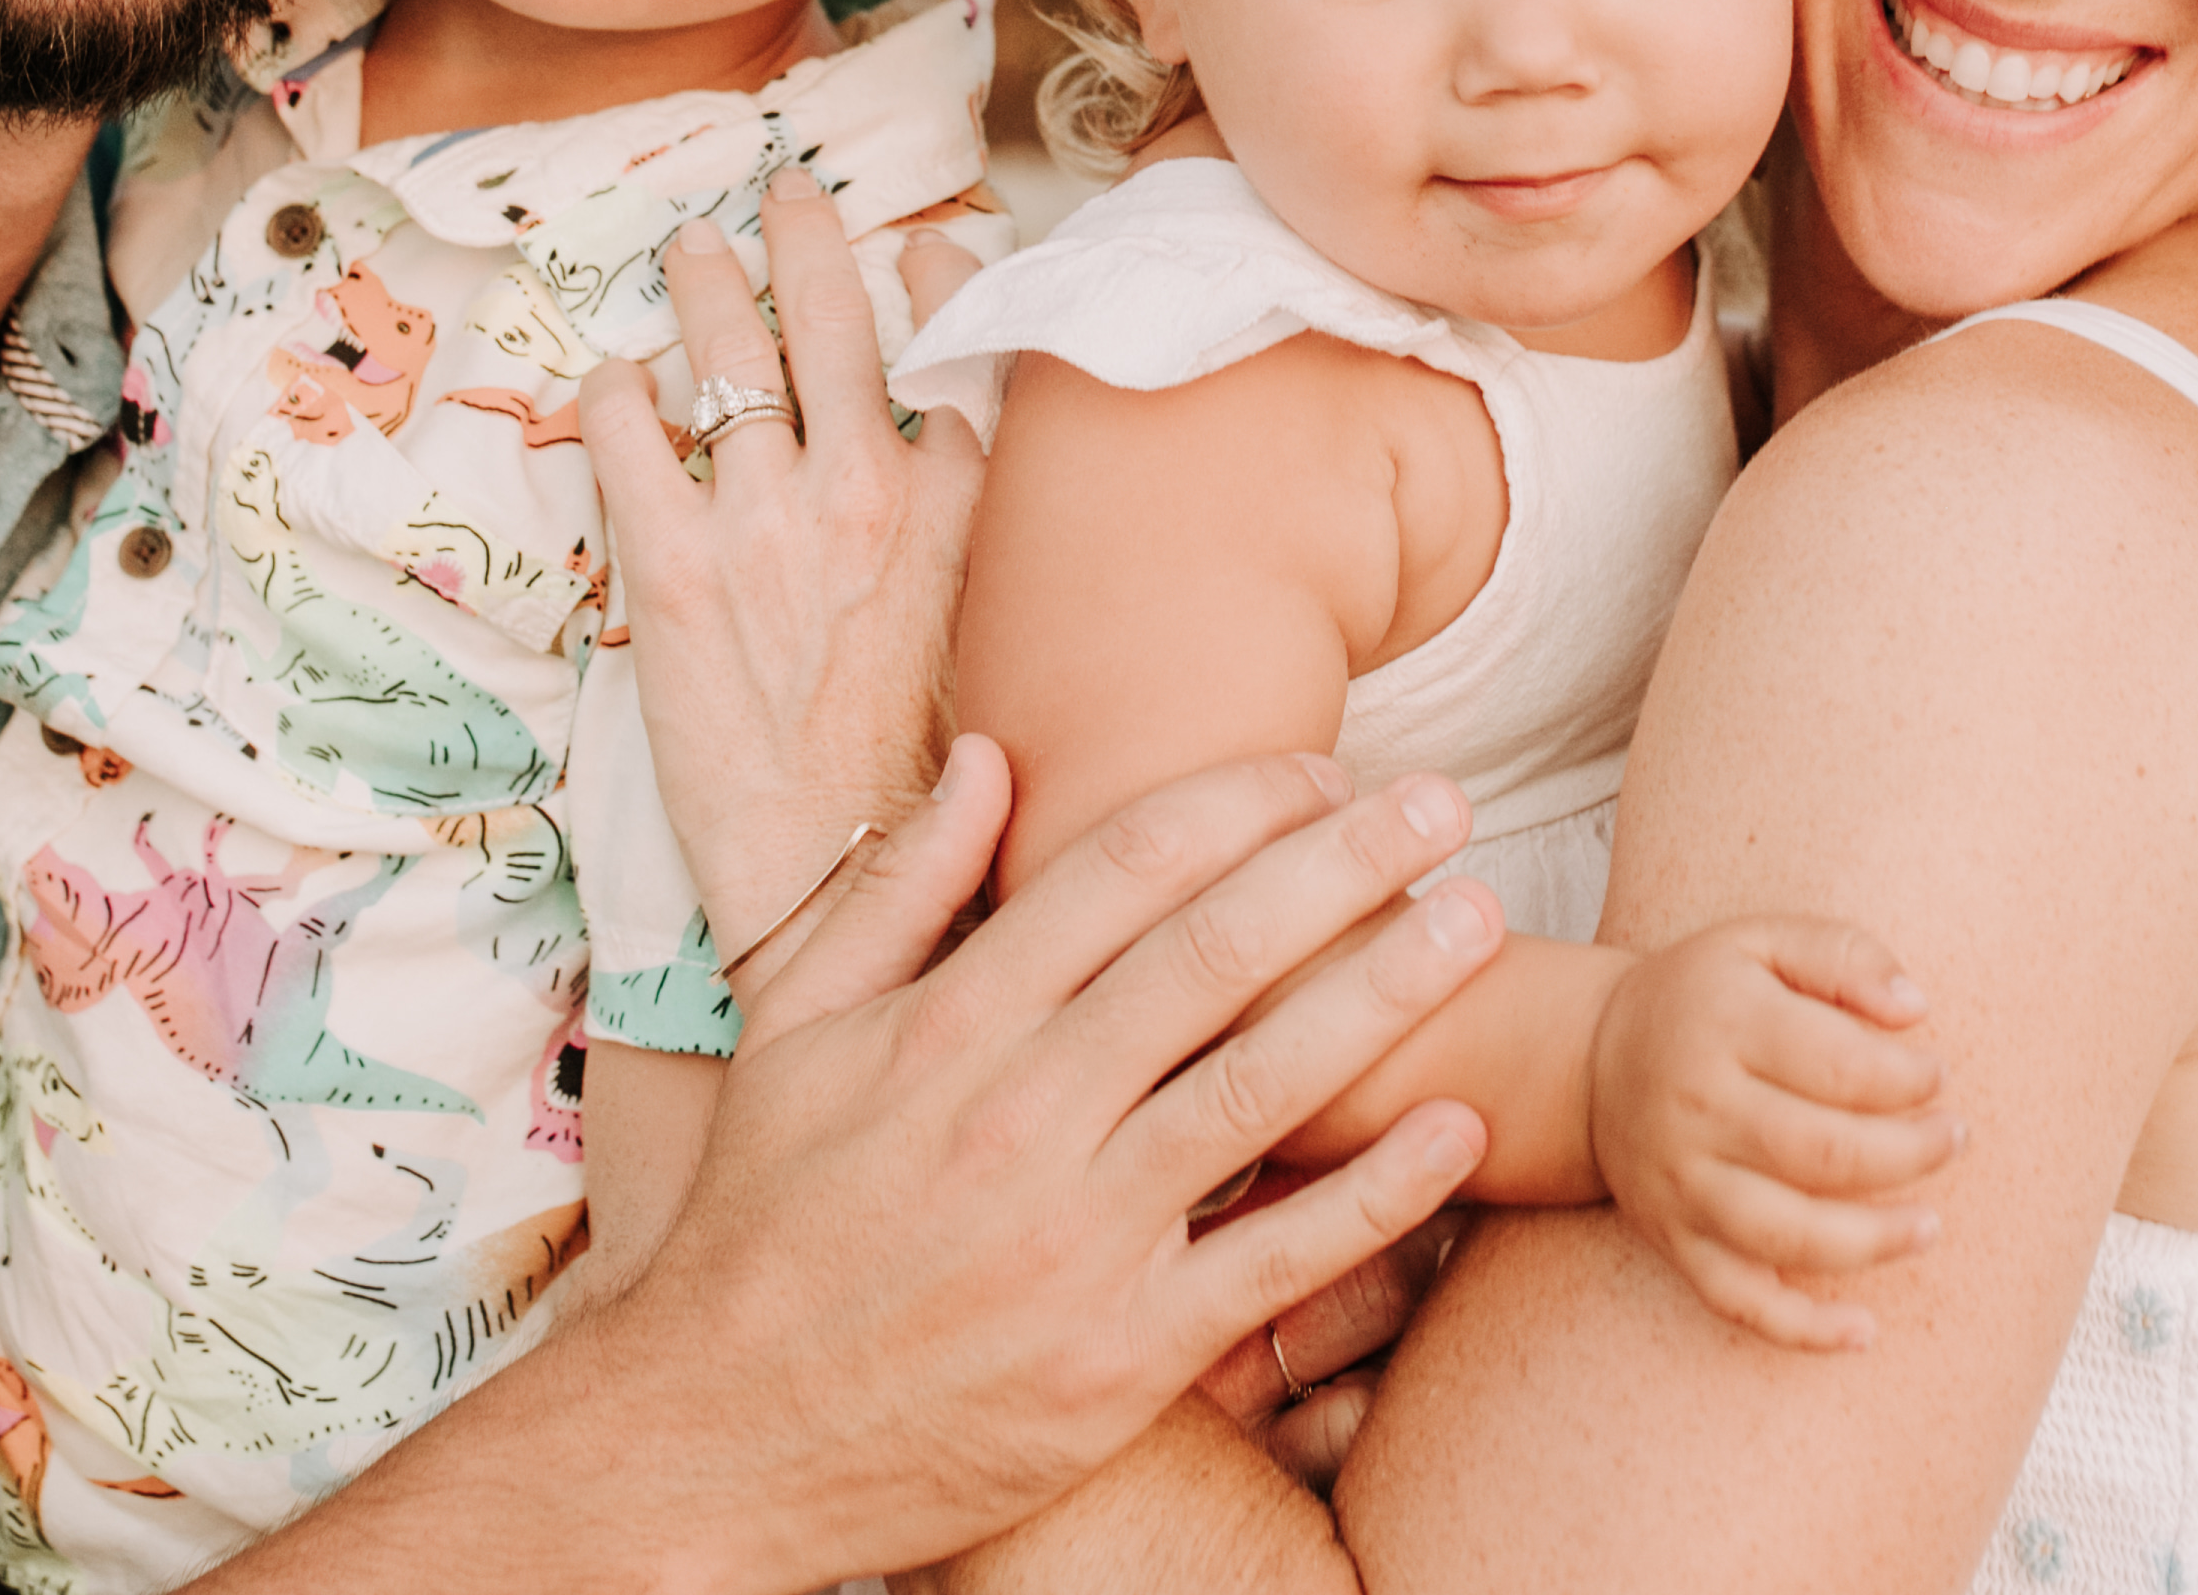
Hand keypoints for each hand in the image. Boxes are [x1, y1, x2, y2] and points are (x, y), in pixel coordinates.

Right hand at [553, 740, 1507, 1579]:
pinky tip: (1456, 1125)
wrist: (719, 1438)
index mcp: (943, 1027)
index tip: (1324, 772)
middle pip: (1213, 954)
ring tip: (1478, 922)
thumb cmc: (762, 1226)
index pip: (1119, 870)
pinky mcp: (1121, 1357)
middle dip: (1344, 864)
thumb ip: (896, 892)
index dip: (1238, 804)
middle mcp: (1019, 1114)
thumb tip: (991, 759)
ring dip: (1384, 992)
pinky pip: (1272, 1260)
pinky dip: (1374, 1193)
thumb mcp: (791, 1035)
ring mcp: (1076, 1238)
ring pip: (1261, 1085)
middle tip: (1446, 804)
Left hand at [585, 169, 987, 952]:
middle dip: (803, 239)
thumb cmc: (926, 779)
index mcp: (961, 508)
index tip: (925, 241)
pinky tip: (613, 383)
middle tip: (782, 190)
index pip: (956, 349)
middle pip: (831, 320)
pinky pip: (628, 436)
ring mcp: (766, 521)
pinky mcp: (675, 569)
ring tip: (688, 251)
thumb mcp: (996, 632)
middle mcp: (868, 491)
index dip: (941, 278)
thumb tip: (967, 448)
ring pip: (724, 357)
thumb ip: (981, 531)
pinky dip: (614, 395)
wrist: (845, 884)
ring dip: (702, 290)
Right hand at [1588, 917, 1959, 1349]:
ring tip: (1927, 1226)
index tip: (1937, 1075)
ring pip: (1787, 1235)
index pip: (1840, 1067)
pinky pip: (1737, 1300)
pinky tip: (1863, 1331)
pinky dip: (1802, 1328)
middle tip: (1954, 1138)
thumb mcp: (1763, 941)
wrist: (1591, 1060)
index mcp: (1726, 1027)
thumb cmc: (1704, 997)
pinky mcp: (1674, 1240)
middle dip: (1910, 1155)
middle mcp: (1698, 1109)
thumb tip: (1914, 1008)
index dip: (1909, 1080)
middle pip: (1824, 1154)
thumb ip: (1843, 955)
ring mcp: (1684, 1184)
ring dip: (1874, 1241)